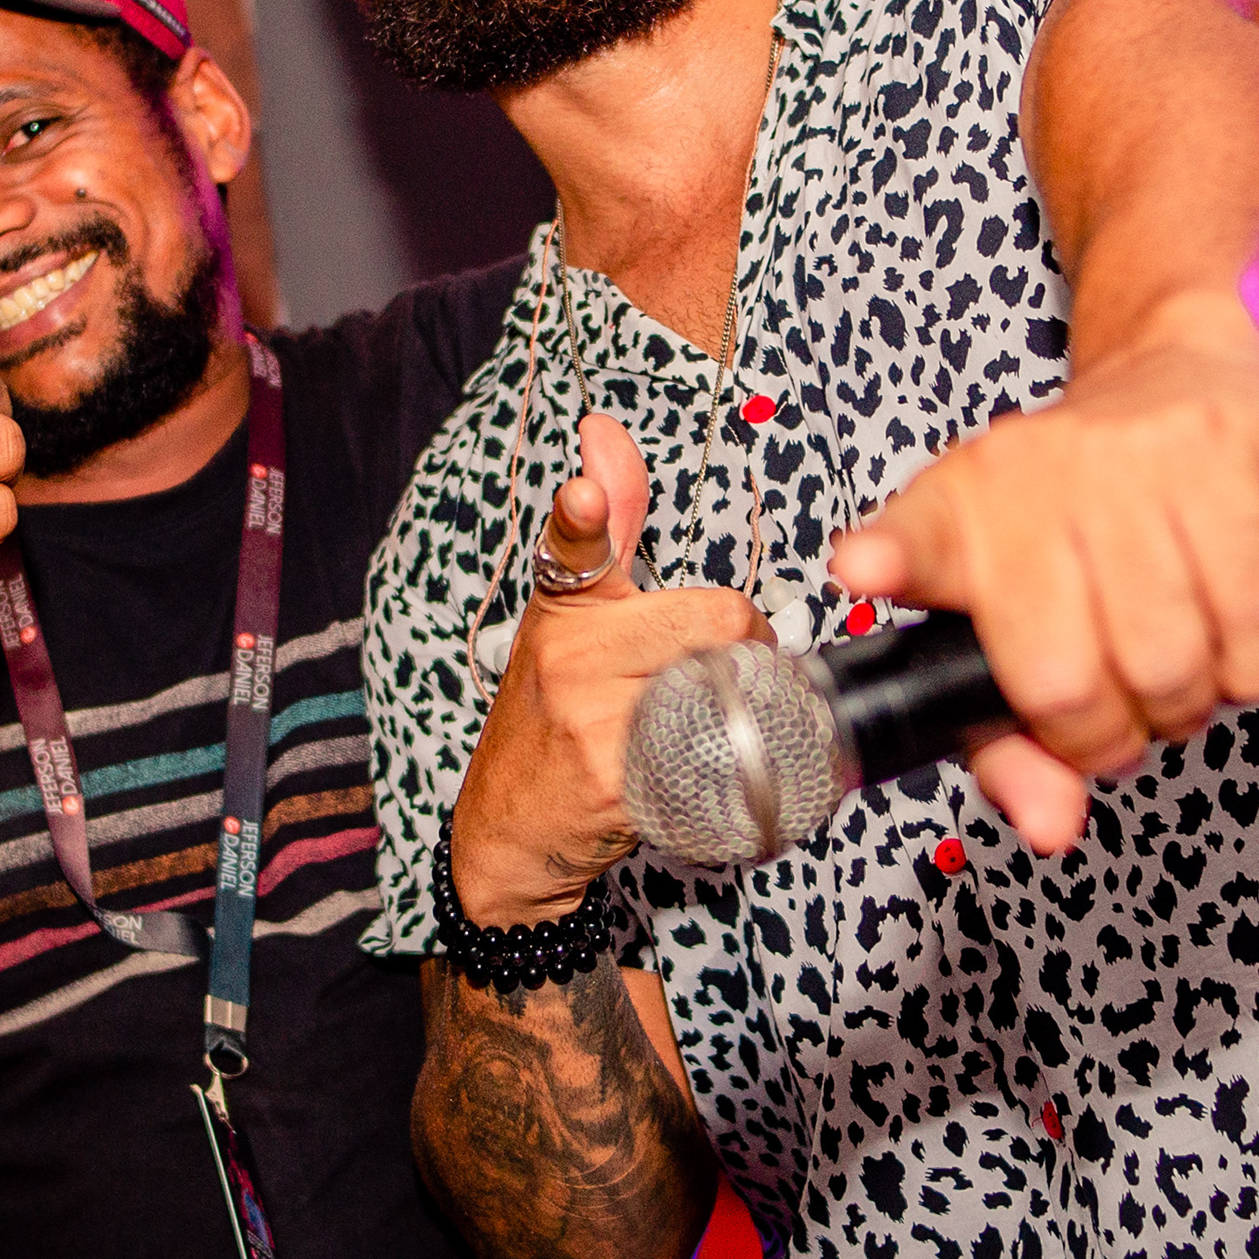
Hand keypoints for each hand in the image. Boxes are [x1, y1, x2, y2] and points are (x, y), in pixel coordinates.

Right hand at [452, 417, 769, 925]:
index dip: (583, 514)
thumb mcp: (569, 617)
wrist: (510, 828)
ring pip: (723, 681)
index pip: (573, 544)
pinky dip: (729, 760)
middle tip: (733, 665)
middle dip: (748, 639)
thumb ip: (604, 529)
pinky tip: (702, 766)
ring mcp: (588, 718)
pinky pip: (711, 748)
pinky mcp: (615, 779)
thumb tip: (604, 430)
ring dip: (747, 700)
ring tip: (716, 716)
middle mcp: (567, 654)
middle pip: (714, 616)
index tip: (582, 494)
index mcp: (562, 606)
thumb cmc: (551, 714)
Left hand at [828, 304, 1258, 854]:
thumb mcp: (1018, 627)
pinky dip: (1252, 667)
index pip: (915, 544)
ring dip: (1188, 705)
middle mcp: (1030, 476)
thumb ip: (1013, 744)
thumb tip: (1051, 825)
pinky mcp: (1220, 454)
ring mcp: (1126, 462)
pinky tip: (1229, 640)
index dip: (891, 560)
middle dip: (1110, 738)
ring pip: (1170, 661)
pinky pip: (1254, 620)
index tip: (865, 567)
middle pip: (1066, 680)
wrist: (1172, 382)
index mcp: (956, 515)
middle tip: (1121, 715)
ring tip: (1176, 673)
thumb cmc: (1082, 525)